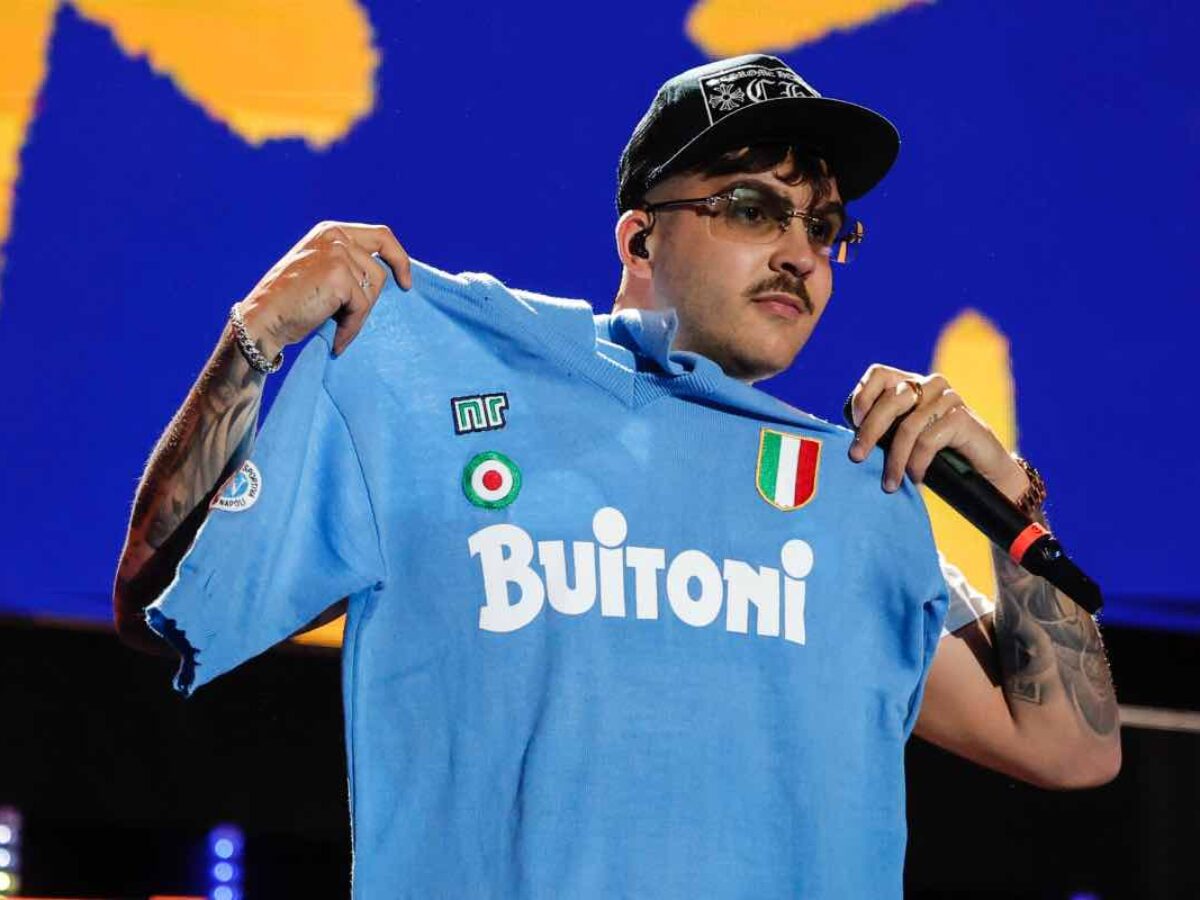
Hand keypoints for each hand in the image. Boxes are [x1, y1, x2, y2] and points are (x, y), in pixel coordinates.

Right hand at [237, 221, 411, 357]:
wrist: (262, 319)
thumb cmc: (290, 302)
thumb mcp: (319, 269)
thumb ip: (347, 263)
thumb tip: (388, 275)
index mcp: (331, 231)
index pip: (381, 235)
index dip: (399, 259)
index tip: (406, 282)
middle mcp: (335, 237)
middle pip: (379, 269)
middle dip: (370, 298)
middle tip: (351, 318)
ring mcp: (338, 255)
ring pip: (373, 291)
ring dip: (357, 315)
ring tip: (335, 326)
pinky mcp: (339, 278)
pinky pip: (362, 307)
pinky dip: (352, 327)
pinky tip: (338, 338)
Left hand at [846, 364, 1029, 501]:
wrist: (984, 472)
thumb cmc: (937, 457)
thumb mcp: (904, 439)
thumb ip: (884, 430)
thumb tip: (851, 438)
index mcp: (911, 383)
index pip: (879, 373)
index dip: (862, 396)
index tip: (853, 424)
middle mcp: (929, 384)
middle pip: (890, 400)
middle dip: (869, 431)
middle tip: (856, 458)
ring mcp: (948, 398)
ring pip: (908, 426)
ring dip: (895, 460)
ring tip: (889, 484)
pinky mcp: (961, 417)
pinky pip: (928, 440)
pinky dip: (917, 463)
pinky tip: (915, 479)